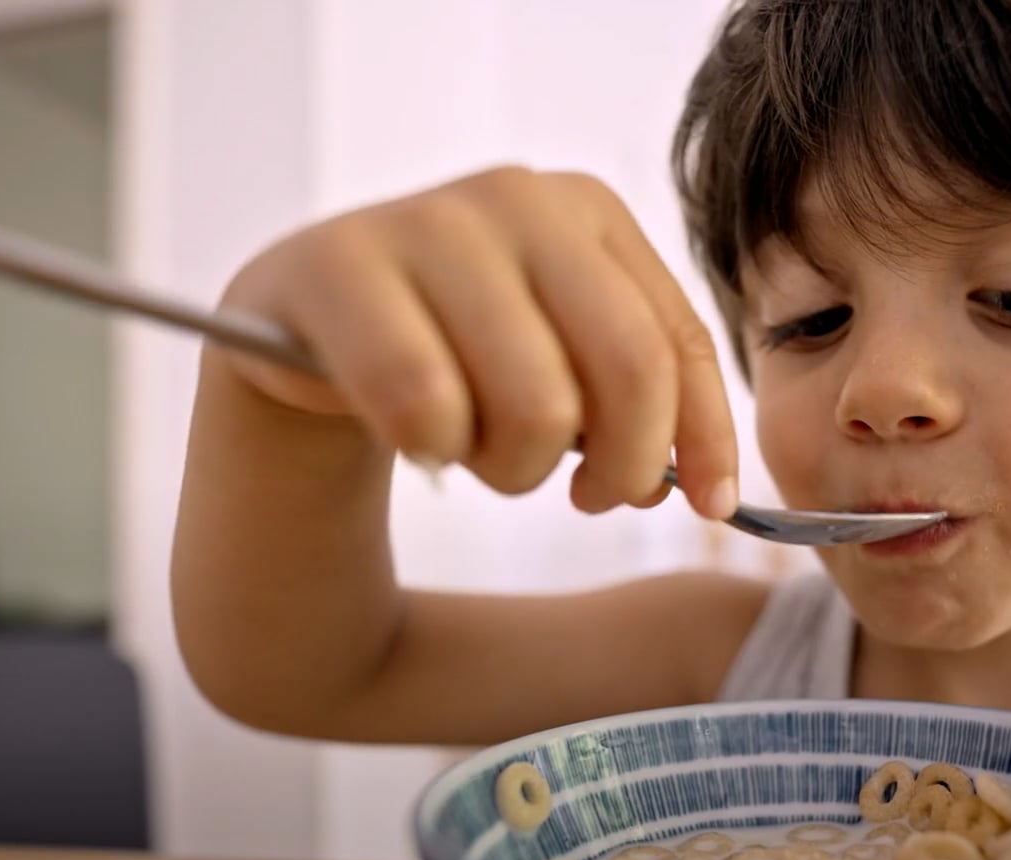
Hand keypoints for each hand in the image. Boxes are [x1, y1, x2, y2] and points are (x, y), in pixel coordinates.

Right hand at [214, 166, 738, 518]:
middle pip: (628, 370)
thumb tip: (703, 487)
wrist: (300, 338)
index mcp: (588, 212)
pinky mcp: (339, 267)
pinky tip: (417, 439)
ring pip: (537, 405)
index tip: (710, 509)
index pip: (679, 341)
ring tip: (477, 452)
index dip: (705, 437)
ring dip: (513, 468)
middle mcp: (517, 198)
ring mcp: (426, 222)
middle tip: (578, 496)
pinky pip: (427, 404)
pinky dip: (432, 448)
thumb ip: (635, 405)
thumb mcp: (560, 366)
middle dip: (619, 465)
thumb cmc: (451, 357)